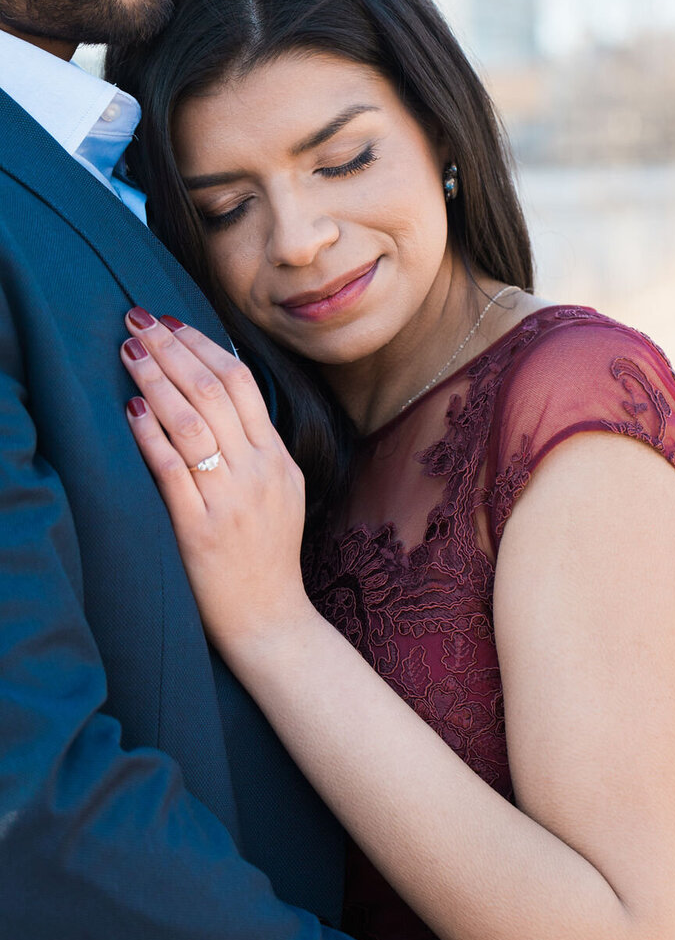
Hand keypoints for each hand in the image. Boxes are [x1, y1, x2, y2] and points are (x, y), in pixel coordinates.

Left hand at [120, 308, 309, 648]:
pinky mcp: (201, 529)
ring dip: (156, 380)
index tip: (170, 321)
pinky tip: (130, 409)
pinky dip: (150, 435)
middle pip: (214, 390)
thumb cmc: (268, 555)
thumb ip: (257, 445)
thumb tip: (222, 393)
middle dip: (172, 348)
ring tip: (128, 351)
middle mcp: (258, 471)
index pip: (240, 382)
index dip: (201, 344)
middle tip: (137, 319)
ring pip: (192, 422)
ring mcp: (232, 499)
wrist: (271, 620)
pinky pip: (173, 471)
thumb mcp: (281, 490)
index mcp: (276, 458)